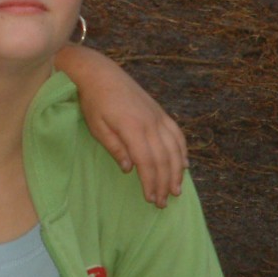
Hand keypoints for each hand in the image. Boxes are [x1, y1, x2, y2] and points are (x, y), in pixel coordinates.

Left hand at [56, 44, 188, 207]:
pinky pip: (177, 134)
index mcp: (132, 127)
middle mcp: (150, 123)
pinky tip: (184, 164)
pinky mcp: (160, 112)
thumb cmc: (94, 101)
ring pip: (174, 148)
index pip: (147, 162)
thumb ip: (114, 148)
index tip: (150, 199)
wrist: (101, 73)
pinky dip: (182, 151)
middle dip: (164, 183)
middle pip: (163, 159)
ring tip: (176, 190)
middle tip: (162, 202)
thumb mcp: (97, 127)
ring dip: (177, 171)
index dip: (150, 182)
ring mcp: (158, 116)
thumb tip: (129, 169)